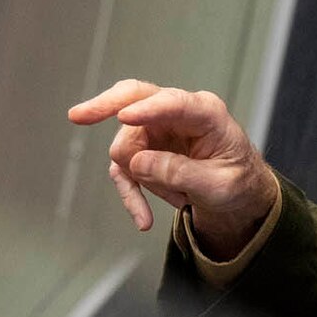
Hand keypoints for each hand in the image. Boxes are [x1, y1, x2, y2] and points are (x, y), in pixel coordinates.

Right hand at [68, 80, 279, 256]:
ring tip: (179, 197)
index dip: (148, 109)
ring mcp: (157, 128)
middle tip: (77, 116)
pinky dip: (132, 194)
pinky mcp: (144, 147)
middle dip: (105, 106)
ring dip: (145, 180)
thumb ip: (181, 173)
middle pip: (133, 98)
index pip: (174, 103)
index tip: (125, 117)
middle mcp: (177, 112)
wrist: (239, 191)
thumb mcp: (219, 186)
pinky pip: (123, 170)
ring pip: (126, 147)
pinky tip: (144, 219)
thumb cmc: (236, 180)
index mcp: (206, 112)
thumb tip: (138, 163)